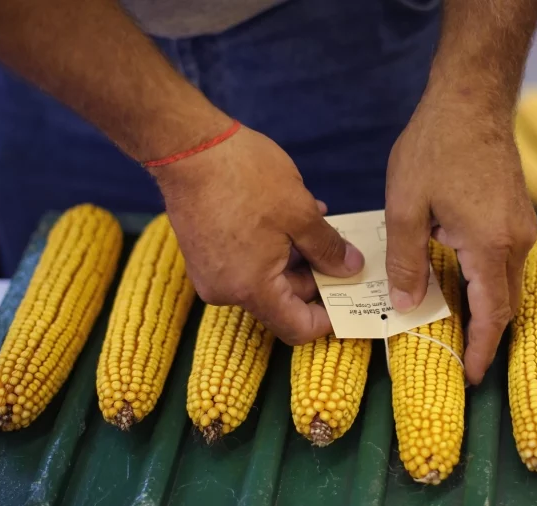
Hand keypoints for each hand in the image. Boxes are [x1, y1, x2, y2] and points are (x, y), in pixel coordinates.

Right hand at [150, 121, 364, 344]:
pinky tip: (291, 214)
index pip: (296, 329)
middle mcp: (226, 290)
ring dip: (296, 255)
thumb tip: (350, 268)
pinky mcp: (203, 252)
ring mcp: (210, 272)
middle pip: (282, 301)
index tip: (349, 297)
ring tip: (318, 221)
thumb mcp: (300, 213)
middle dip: (315, 277)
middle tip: (340, 248)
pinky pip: (246, 261)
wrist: (186, 146)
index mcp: (251, 289)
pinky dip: (272, 246)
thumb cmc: (243, 177)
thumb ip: (328, 249)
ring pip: (266, 278)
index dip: (327, 318)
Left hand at [385, 99, 536, 384]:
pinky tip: (458, 280)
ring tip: (453, 323)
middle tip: (456, 356)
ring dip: (485, 307)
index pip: (492, 315)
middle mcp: (516, 242)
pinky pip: (506, 261)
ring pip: (508, 283)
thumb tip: (407, 305)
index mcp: (490, 245)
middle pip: (506, 304)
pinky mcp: (518, 214)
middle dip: (484, 335)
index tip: (470, 376)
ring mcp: (522, 226)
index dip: (481, 350)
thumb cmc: (435, 148)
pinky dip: (486, 281)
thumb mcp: (406, 207)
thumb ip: (406, 261)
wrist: (472, 101)